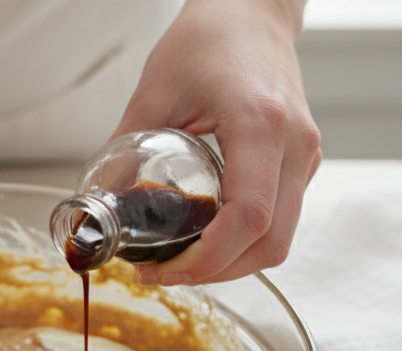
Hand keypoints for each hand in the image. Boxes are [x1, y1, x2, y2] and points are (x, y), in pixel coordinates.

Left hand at [114, 0, 320, 285]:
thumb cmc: (209, 38)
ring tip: (180, 261)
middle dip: (216, 272)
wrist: (251, 12)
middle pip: (271, 244)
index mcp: (262, 124)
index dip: (208, 259)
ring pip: (280, 240)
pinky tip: (204, 237)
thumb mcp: (154, 92)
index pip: (249, 218)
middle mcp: (295, 145)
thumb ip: (124, 152)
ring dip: (231, 263)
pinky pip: (280, 221)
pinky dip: (244, 242)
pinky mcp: (302, 163)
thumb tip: (96, 208)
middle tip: (164, 273)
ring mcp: (305, 156)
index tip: (164, 270)